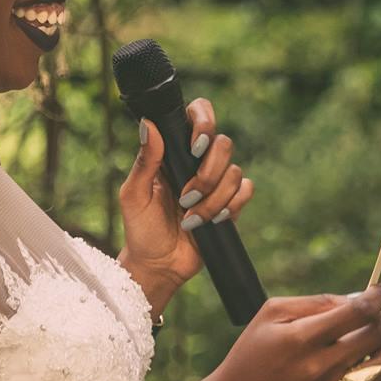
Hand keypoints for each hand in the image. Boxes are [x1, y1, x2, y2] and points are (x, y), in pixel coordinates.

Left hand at [118, 97, 254, 289]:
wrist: (159, 266)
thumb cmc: (140, 228)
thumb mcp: (134, 194)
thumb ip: (144, 160)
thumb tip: (148, 124)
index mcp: (173, 151)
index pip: (197, 115)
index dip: (204, 122)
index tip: (195, 147)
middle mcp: (197, 162)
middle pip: (223, 143)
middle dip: (208, 174)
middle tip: (186, 197)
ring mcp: (215, 182)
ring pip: (235, 171)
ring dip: (213, 198)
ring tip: (190, 217)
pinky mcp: (229, 203)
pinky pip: (246, 190)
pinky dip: (230, 206)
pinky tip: (211, 221)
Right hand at [205, 285, 380, 380]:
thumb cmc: (251, 353)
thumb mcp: (270, 315)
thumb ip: (313, 303)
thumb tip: (353, 301)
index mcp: (301, 338)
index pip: (356, 312)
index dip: (376, 297)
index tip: (379, 291)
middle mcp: (319, 367)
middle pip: (374, 335)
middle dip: (379, 317)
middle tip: (370, 314)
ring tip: (369, 342)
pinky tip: (376, 370)